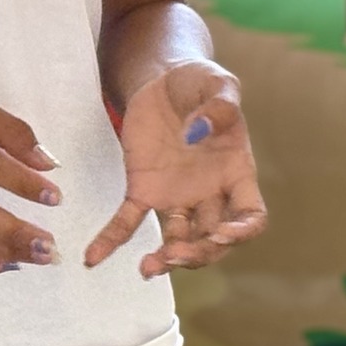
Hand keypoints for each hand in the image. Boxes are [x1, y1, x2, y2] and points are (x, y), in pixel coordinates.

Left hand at [86, 58, 266, 276]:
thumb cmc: (199, 82)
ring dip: (166, 259)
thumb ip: (220, 106)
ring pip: (177, 239)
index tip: (223, 233)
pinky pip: (128, 220)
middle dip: (199, 253)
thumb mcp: (218, 83)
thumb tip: (198, 132)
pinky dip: (111, 240)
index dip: (242, 232)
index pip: (252, 217)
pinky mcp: (143, 188)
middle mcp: (210, 192)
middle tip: (175, 255)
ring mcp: (176, 194)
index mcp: (237, 173)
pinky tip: (94, 258)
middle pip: (212, 238)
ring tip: (148, 267)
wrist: (164, 78)